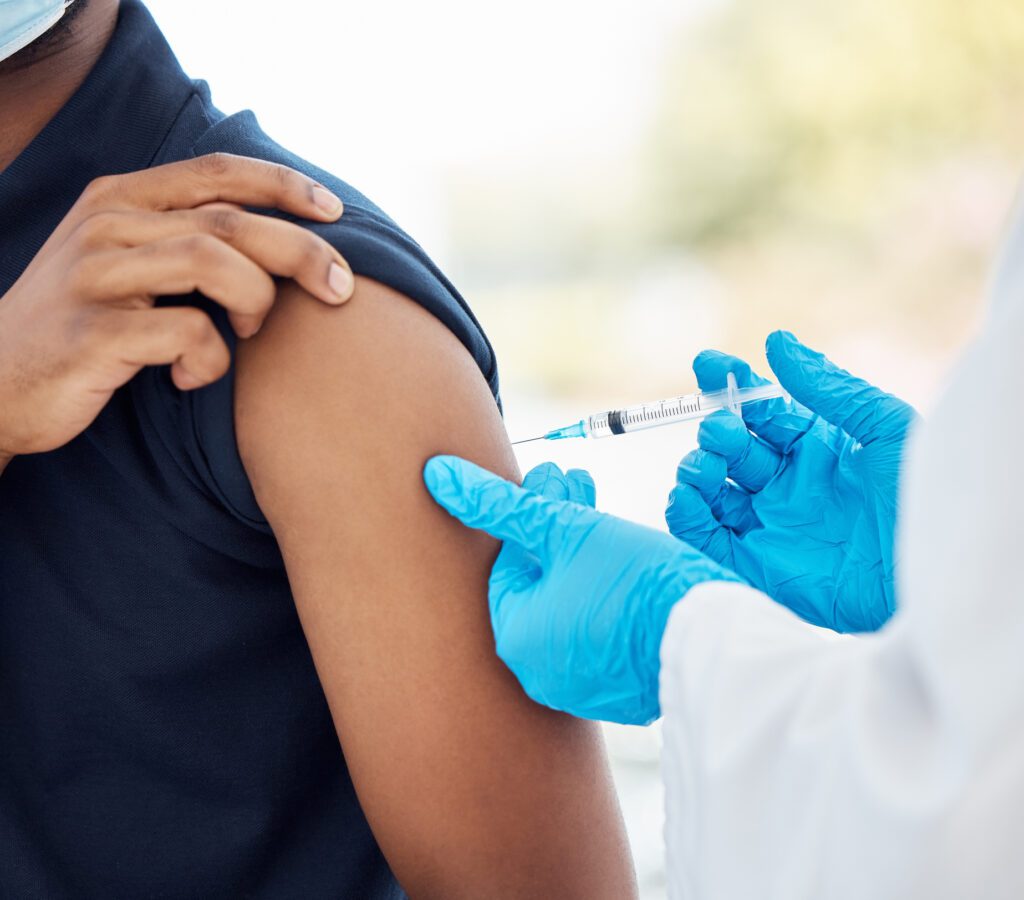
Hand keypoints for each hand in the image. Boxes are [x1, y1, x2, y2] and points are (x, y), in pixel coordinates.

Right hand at [0, 153, 354, 460]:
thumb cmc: (85, 326)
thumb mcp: (129, 264)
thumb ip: (186, 239)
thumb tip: (282, 240)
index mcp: (120, 198)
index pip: (215, 171)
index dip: (283, 184)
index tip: (336, 212)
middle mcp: (106, 225)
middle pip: (229, 220)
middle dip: (301, 251)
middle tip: (341, 287)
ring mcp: (95, 276)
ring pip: (213, 262)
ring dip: (256, 302)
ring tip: (250, 334)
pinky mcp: (93, 332)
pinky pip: (187, 333)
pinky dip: (211, 359)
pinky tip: (195, 379)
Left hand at [425, 456, 742, 724]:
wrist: (710, 638)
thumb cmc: (634, 580)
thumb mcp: (564, 528)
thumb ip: (499, 504)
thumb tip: (438, 476)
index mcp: (515, 639)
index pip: (507, 566)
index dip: (530, 518)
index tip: (552, 485)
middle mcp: (538, 673)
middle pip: (538, 583)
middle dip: (555, 529)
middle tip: (575, 485)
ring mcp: (579, 685)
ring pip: (568, 604)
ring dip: (580, 556)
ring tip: (600, 510)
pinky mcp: (616, 688)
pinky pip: (596, 630)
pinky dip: (603, 594)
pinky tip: (622, 560)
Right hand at [665, 331, 916, 632]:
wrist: (937, 577)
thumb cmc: (924, 498)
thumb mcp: (885, 427)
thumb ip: (827, 386)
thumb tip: (776, 340)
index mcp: (817, 447)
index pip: (762, 409)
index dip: (731, 384)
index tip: (706, 363)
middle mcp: (788, 484)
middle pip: (729, 447)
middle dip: (716, 431)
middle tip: (724, 432)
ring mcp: (770, 525)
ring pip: (709, 489)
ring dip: (695, 470)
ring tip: (706, 467)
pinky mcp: (757, 565)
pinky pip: (706, 537)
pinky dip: (685, 516)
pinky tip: (686, 498)